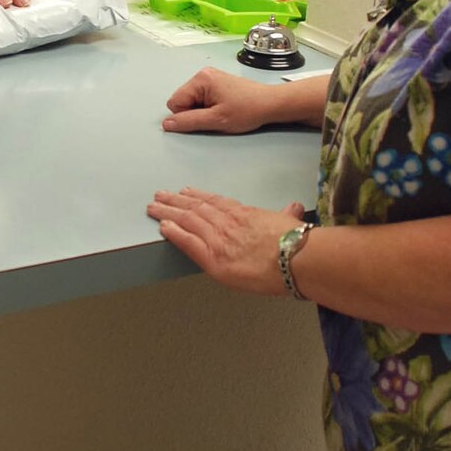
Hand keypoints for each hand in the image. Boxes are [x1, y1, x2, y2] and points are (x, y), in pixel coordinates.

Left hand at [147, 188, 304, 294]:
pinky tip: (162, 227)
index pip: (215, 202)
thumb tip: (294, 208)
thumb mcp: (290, 222)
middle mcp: (227, 223)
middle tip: (161, 195)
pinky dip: (174, 233)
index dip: (198, 196)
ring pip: (187, 221)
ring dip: (168, 213)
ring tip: (154, 208)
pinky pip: (188, 243)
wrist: (296, 258)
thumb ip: (286, 215)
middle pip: (196, 208)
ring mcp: (218, 239)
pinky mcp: (214, 259)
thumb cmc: (297, 243)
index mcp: (244, 214)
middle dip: (176, 201)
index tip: (186, 192)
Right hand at [163, 68, 280, 133]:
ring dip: (203, 111)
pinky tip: (224, 108)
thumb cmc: (247, 110)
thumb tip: (166, 124)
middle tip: (216, 115)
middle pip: (182, 100)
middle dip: (195, 112)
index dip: (186, 116)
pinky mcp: (217, 83)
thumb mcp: (216, 120)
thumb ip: (189, 121)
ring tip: (222, 112)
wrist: (270, 104)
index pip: (175, 102)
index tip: (207, 118)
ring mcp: (210, 77)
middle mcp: (203, 74)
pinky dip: (209, 107)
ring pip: (192, 100)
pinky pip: (201, 98)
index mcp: (201, 79)